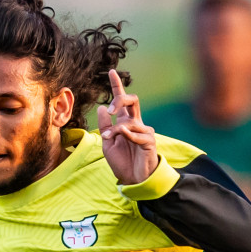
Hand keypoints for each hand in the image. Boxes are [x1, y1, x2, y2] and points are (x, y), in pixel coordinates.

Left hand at [97, 69, 157, 185]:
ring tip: (108, 139)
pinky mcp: (149, 140)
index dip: (117, 86)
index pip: (122, 101)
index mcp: (126, 122)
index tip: (111, 72)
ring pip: (129, 120)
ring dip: (116, 129)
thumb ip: (105, 126)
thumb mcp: (108, 143)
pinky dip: (126, 135)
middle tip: (110, 110)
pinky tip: (123, 139)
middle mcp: (137, 123)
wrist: (133, 179)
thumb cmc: (122, 162)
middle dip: (120, 99)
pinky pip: (135, 133)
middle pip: (132, 100)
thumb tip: (101, 108)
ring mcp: (144, 131)